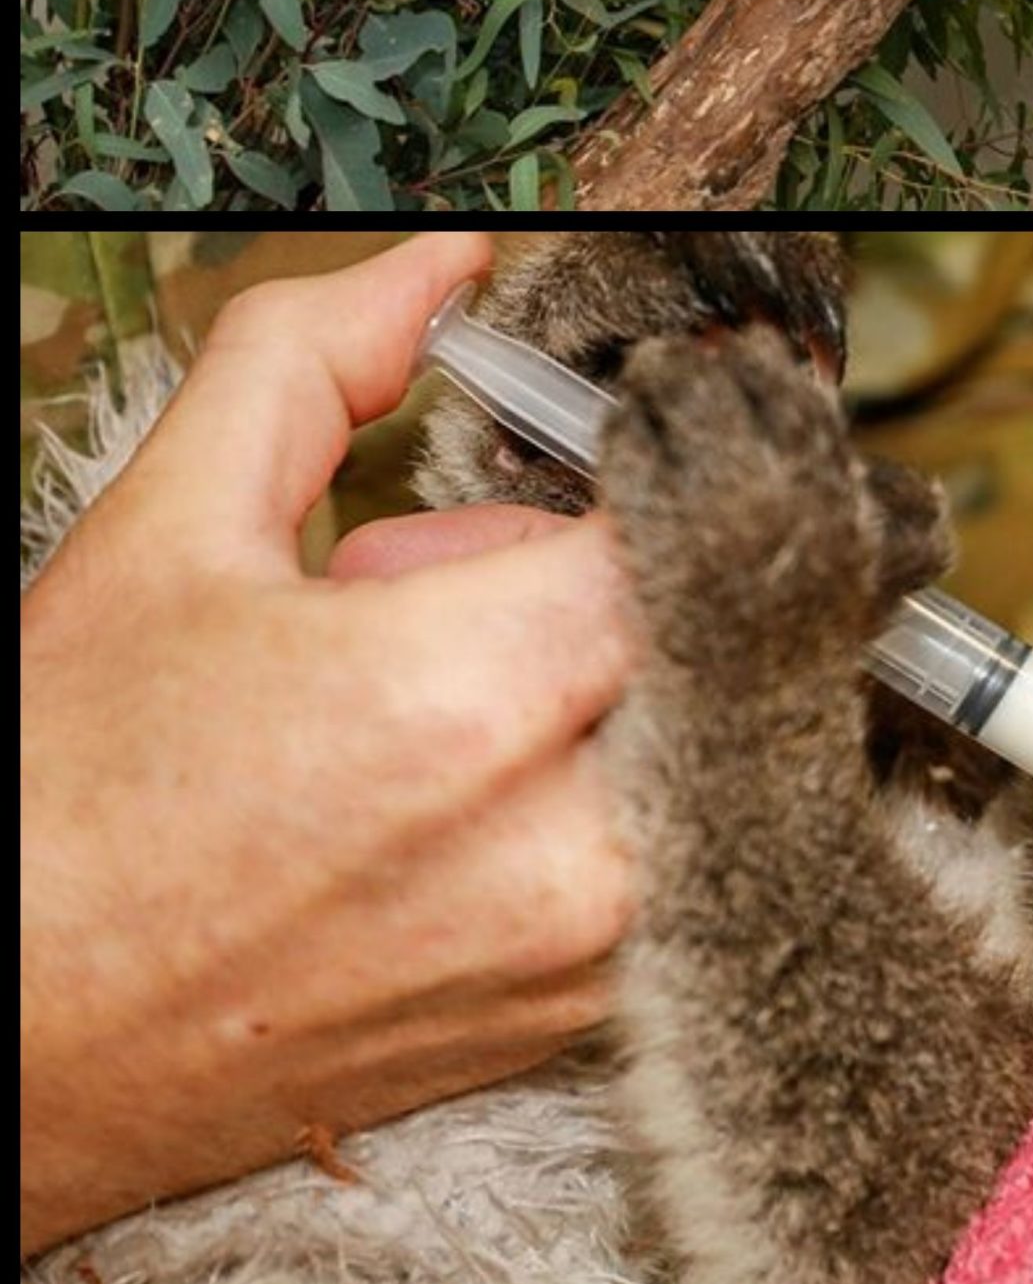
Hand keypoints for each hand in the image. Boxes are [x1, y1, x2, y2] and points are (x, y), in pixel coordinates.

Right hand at [19, 233, 636, 1254]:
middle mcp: (571, 842)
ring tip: (427, 705)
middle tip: (447, 592)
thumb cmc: (57, 820)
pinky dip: (594, 772)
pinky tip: (448, 788)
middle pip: (716, 616)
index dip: (673, 450)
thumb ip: (316, 365)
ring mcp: (589, 947)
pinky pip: (671, 830)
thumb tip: (437, 272)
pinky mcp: (584, 1011)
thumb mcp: (167, 541)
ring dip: (598, 674)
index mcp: (473, 703)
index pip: (705, 519)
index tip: (643, 426)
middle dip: (607, 566)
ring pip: (702, 723)